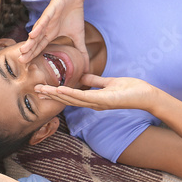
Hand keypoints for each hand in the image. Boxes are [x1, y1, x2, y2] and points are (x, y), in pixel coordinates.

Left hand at [19, 0, 88, 68]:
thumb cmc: (74, 14)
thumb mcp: (78, 35)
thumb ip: (80, 50)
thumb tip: (86, 67)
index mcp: (51, 34)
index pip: (40, 47)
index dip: (33, 55)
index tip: (26, 65)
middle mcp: (46, 27)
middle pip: (35, 41)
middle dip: (28, 51)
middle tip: (21, 61)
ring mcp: (47, 19)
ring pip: (37, 31)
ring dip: (30, 40)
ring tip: (23, 50)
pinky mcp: (51, 9)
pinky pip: (44, 19)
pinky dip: (39, 26)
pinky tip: (33, 34)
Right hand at [35, 74, 158, 111]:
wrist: (146, 96)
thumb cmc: (131, 89)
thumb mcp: (109, 82)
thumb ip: (95, 81)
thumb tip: (83, 77)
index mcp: (92, 98)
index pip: (70, 96)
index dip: (56, 93)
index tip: (42, 89)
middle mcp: (92, 103)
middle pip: (67, 99)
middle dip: (50, 95)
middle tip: (35, 90)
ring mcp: (97, 103)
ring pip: (71, 99)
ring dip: (56, 94)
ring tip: (42, 89)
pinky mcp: (103, 100)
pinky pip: (83, 96)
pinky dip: (70, 93)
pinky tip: (59, 89)